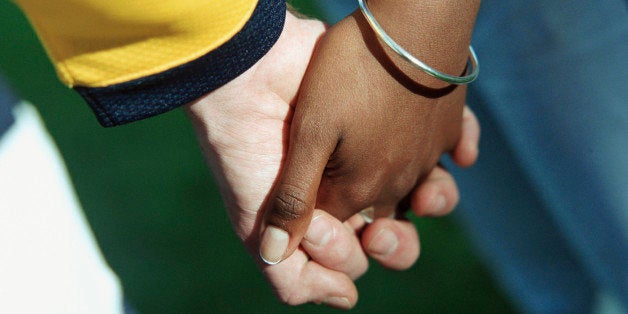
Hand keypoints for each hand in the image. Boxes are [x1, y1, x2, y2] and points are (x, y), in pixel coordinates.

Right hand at [186, 11, 478, 307]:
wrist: (251, 78)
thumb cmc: (249, 153)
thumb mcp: (255, 225)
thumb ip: (294, 275)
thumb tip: (349, 298)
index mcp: (325, 217)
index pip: (359, 256)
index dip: (350, 255)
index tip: (325, 229)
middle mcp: (355, 188)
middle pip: (399, 233)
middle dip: (397, 244)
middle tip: (378, 231)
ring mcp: (380, 150)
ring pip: (429, 192)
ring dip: (437, 200)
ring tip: (425, 192)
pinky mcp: (399, 117)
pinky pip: (447, 139)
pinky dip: (459, 150)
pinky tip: (456, 156)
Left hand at [260, 8, 476, 263]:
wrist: (412, 26)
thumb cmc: (350, 75)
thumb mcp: (309, 133)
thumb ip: (293, 195)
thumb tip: (274, 254)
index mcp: (361, 190)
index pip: (337, 226)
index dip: (318, 226)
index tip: (307, 203)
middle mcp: (400, 182)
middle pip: (382, 223)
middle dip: (372, 233)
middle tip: (364, 223)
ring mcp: (427, 155)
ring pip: (418, 195)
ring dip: (409, 203)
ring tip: (405, 196)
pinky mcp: (446, 127)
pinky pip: (452, 153)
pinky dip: (446, 158)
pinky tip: (447, 154)